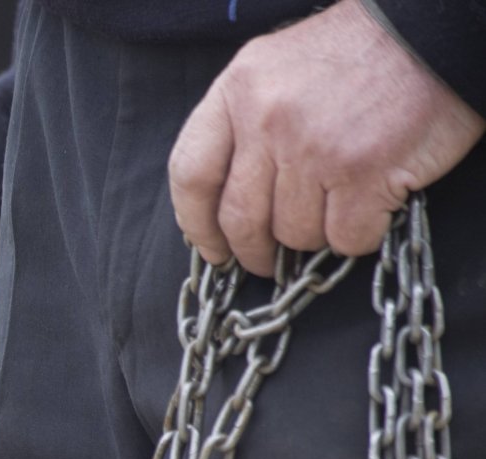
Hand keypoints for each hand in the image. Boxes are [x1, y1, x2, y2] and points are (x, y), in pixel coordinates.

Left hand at [168, 0, 484, 275]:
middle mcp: (268, 117)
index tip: (211, 248)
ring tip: (335, 206)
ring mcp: (315, 148)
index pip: (191, 174)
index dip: (196, 224)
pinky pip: (343, 239)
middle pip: (239, 219)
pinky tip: (371, 208)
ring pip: (293, 234)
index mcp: (239, 89)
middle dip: (252, 252)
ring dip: (314, 237)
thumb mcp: (275, 70)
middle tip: (265, 261)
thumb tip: (222, 204)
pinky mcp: (364, 172)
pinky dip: (357, 237)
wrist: (436, 28)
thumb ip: (241, 126)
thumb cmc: (356, 55)